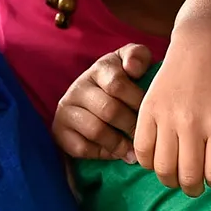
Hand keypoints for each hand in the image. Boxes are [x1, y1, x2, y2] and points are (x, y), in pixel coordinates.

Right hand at [51, 44, 150, 160]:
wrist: (93, 100)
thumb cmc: (122, 83)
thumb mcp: (130, 64)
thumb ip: (137, 57)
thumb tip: (133, 68)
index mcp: (99, 69)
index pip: (117, 84)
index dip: (137, 101)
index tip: (150, 112)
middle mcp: (79, 87)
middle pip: (108, 110)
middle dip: (131, 126)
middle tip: (145, 137)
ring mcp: (66, 109)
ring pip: (96, 130)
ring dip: (119, 144)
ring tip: (134, 151)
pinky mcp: (59, 131)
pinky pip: (82, 147)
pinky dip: (102, 154)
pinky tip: (116, 154)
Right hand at [132, 46, 210, 197]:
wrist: (200, 49)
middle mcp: (192, 122)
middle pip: (187, 176)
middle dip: (193, 188)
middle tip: (194, 185)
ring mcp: (167, 116)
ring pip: (163, 168)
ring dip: (170, 180)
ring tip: (177, 175)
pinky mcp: (147, 110)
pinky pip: (142, 150)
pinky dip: (148, 163)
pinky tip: (159, 159)